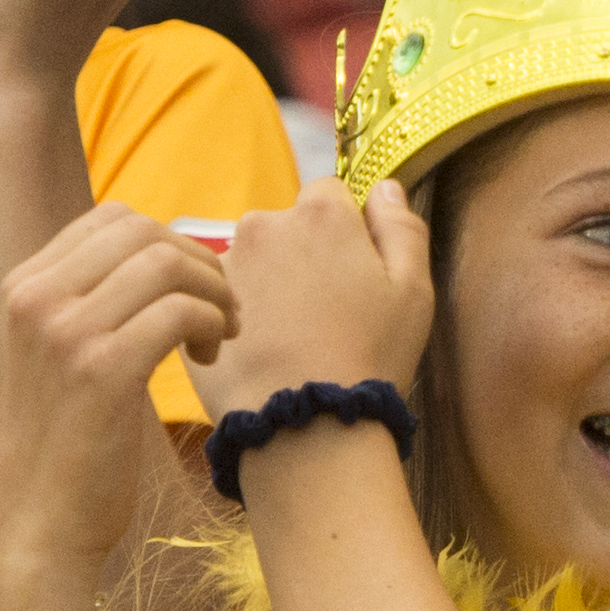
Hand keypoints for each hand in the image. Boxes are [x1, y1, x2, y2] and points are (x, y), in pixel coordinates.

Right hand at [0, 204, 239, 568]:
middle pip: (145, 231)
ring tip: (220, 336)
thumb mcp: (60, 353)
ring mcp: (64, 332)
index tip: (195, 288)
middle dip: (202, 262)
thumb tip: (163, 254)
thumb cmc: (66, 440)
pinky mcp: (101, 370)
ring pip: (167, 264)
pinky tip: (209, 360)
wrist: (40, 521)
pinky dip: (210, 325)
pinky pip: (180, 312)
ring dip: (214, 293)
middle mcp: (36, 298)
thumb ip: (92, 300)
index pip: (115, 218)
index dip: (173, 243)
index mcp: (24, 285)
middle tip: (223, 310)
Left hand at [189, 176, 436, 417]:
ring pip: (254, 262)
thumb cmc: (370, 357)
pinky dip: (242, 314)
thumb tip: (385, 186)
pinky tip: (263, 352)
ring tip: (290, 337)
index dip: (346, 231)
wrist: (302, 424)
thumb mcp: (414, 292)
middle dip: (303, 255)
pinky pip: (223, 296)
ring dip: (269, 284)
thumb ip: (402, 228)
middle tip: (322, 312)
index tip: (352, 274)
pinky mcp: (195, 303)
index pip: (331, 193)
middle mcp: (264, 224)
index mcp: (321, 213)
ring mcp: (225, 265)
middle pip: (287, 226)